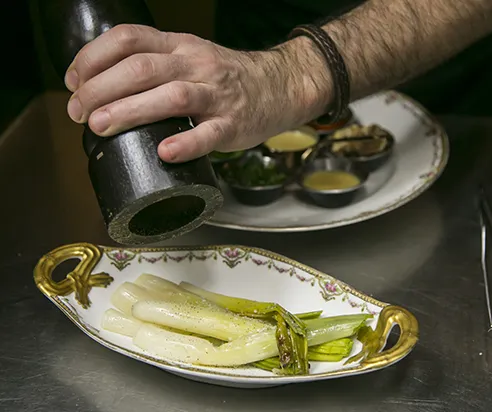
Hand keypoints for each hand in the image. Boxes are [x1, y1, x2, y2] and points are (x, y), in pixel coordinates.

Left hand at [64, 24, 328, 161]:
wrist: (279, 86)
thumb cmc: (227, 77)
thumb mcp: (190, 57)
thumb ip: (155, 65)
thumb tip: (102, 91)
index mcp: (180, 46)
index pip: (129, 39)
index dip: (93, 57)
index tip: (73, 82)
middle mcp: (196, 65)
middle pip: (141, 68)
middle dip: (100, 89)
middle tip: (78, 112)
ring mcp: (217, 94)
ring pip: (171, 96)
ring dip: (130, 110)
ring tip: (101, 126)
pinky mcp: (233, 124)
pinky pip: (210, 133)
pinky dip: (186, 143)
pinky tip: (166, 152)